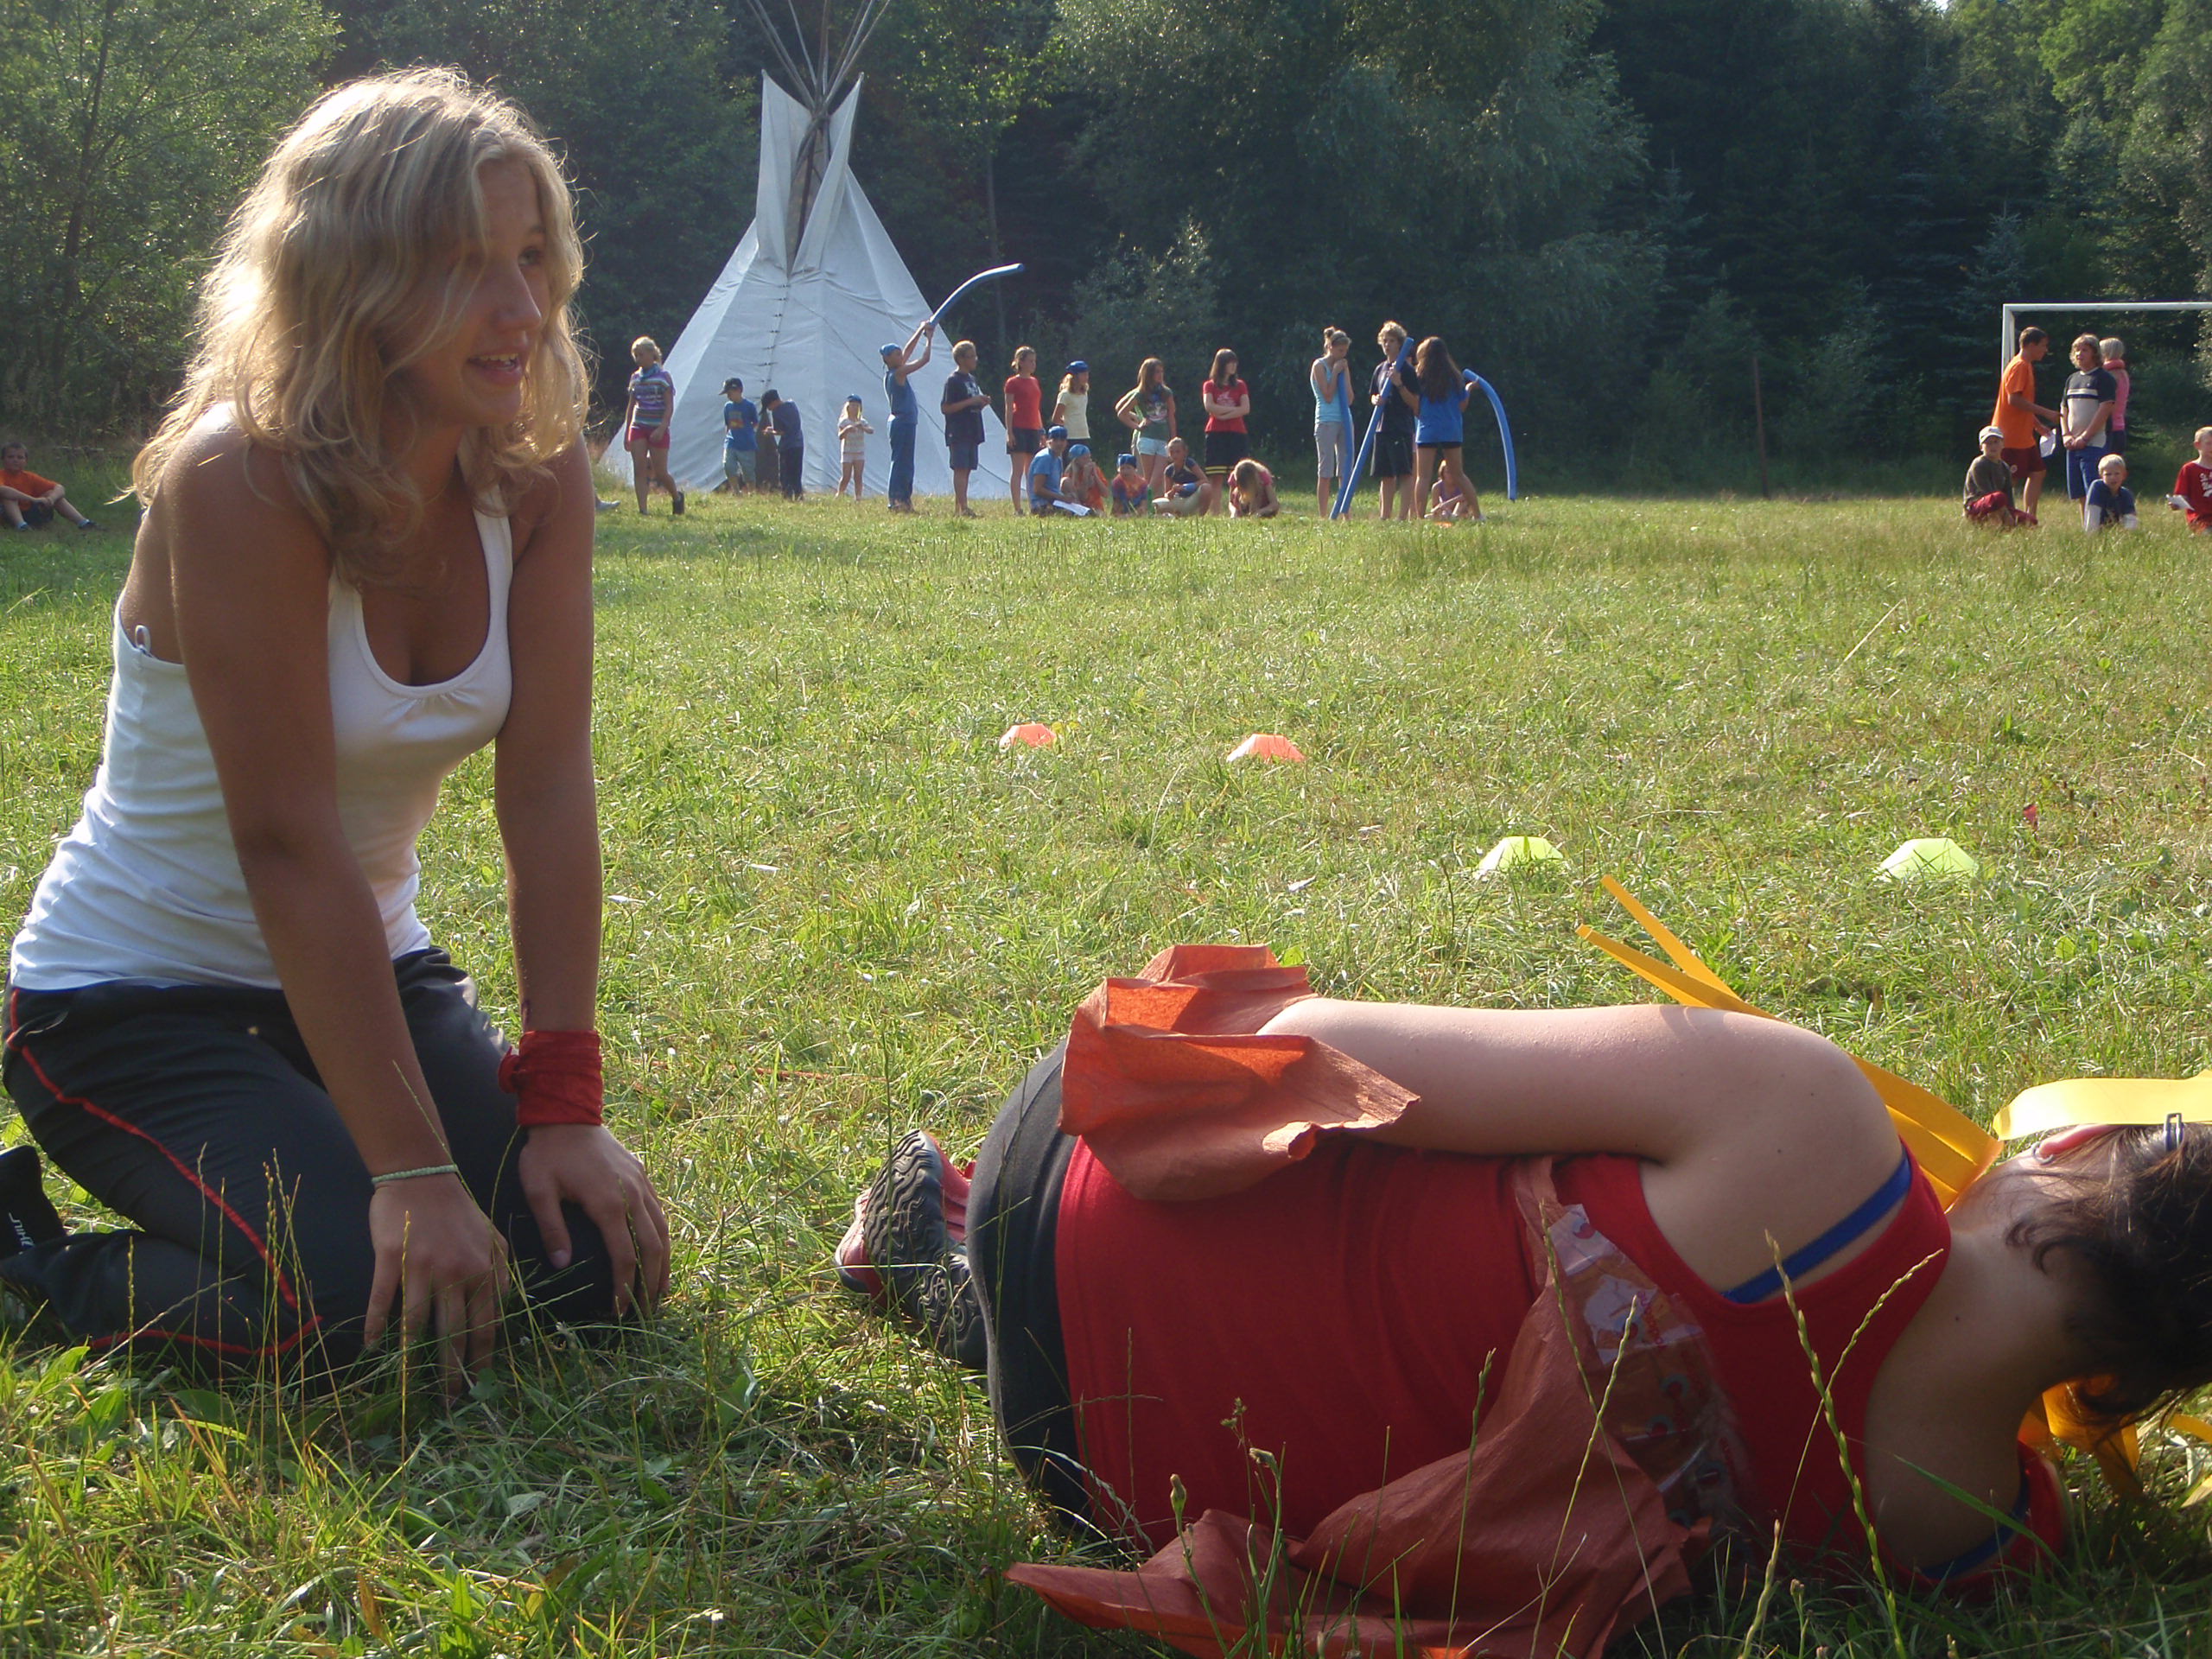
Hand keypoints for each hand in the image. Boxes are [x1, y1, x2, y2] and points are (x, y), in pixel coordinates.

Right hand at [364, 1175, 510, 1393]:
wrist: (423, 1176)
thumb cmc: (458, 1211)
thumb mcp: (493, 1239)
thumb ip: (501, 1273)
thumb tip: (505, 1310)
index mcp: (485, 1271)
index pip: (487, 1325)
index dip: (482, 1359)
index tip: (479, 1385)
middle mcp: (458, 1273)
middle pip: (454, 1333)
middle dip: (452, 1373)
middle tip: (449, 1402)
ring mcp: (423, 1267)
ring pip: (417, 1325)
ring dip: (412, 1361)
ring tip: (409, 1388)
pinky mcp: (392, 1259)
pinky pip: (382, 1300)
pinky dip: (375, 1326)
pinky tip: (371, 1347)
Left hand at [517, 1123, 669, 1315]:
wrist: (566, 1113)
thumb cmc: (546, 1154)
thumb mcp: (539, 1191)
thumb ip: (552, 1228)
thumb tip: (561, 1265)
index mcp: (608, 1203)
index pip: (624, 1256)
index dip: (624, 1287)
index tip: (618, 1311)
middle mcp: (632, 1195)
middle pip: (652, 1248)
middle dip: (651, 1283)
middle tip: (646, 1312)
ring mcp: (641, 1184)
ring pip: (663, 1230)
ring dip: (664, 1263)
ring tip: (661, 1291)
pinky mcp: (642, 1175)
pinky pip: (660, 1212)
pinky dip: (663, 1237)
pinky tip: (659, 1252)